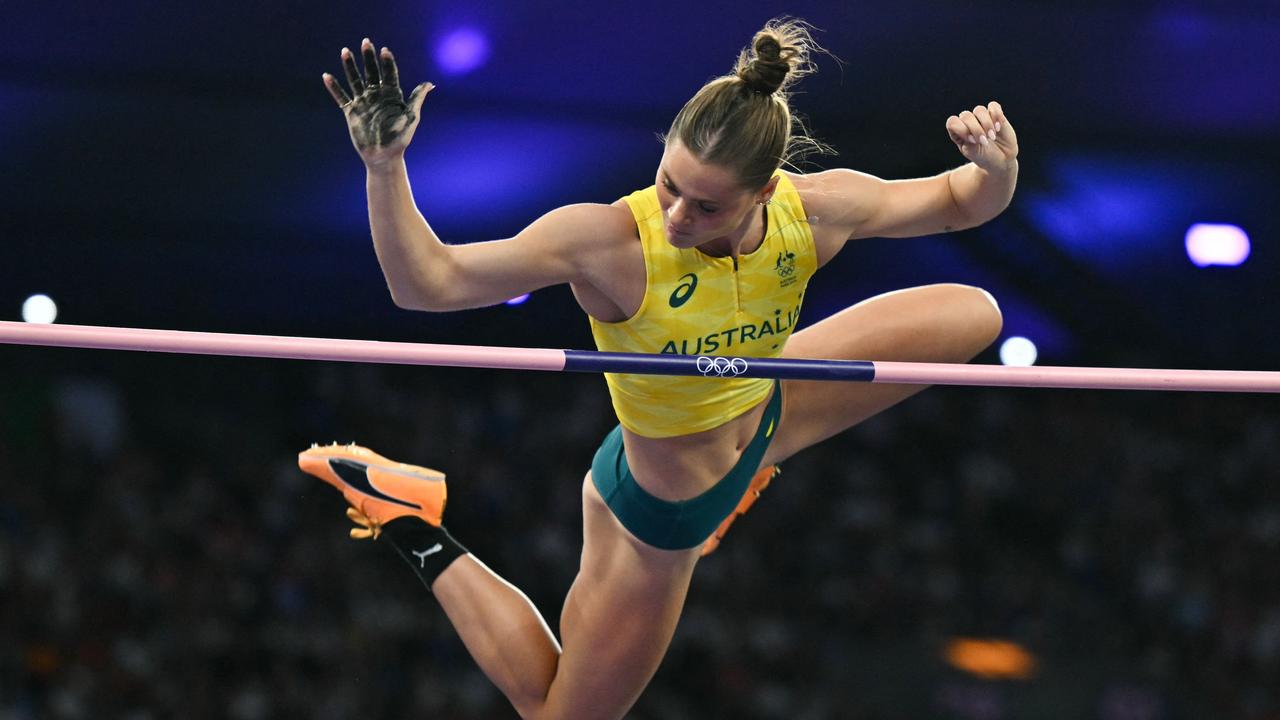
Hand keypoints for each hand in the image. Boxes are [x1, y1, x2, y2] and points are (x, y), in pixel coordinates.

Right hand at [323, 38, 432, 167]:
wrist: (384, 157)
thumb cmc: (400, 139)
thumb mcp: (411, 118)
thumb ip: (417, 99)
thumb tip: (430, 84)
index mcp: (392, 96)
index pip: (389, 74)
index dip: (387, 62)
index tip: (384, 50)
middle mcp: (377, 96)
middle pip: (371, 73)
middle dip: (368, 58)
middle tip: (366, 42)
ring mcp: (363, 103)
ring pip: (355, 80)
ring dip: (350, 66)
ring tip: (345, 51)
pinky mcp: (351, 112)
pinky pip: (341, 97)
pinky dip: (334, 88)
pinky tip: (327, 76)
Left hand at [946, 101, 1017, 172]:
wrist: (1001, 160)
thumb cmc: (984, 158)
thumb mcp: (973, 153)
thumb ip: (969, 141)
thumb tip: (971, 128)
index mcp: (958, 132)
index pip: (952, 122)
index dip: (962, 129)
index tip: (972, 141)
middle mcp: (968, 123)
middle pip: (966, 116)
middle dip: (976, 129)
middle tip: (984, 142)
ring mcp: (981, 118)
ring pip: (979, 110)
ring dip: (987, 123)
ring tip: (992, 136)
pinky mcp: (995, 115)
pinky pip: (993, 106)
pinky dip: (997, 115)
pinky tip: (998, 128)